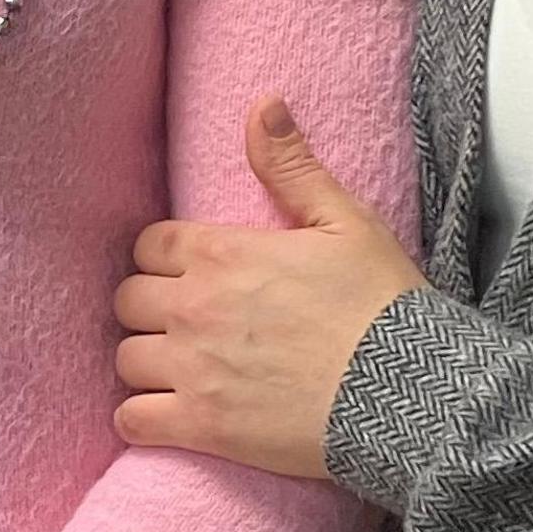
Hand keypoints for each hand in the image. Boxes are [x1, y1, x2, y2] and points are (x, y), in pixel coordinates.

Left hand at [112, 94, 427, 479]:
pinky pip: (132, 419)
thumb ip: (290, 166)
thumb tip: (262, 105)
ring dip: (147, 363)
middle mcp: (193, 306)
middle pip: (127, 300)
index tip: (188, 276)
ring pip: (126, 359)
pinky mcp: (201, 426)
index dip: (163, 260)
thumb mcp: (344, 220)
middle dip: (149, 309)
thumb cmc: (380, 304)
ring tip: (179, 371)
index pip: (147, 245)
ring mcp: (193, 368)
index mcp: (220, 252)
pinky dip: (141, 419)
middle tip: (184, 324)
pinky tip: (165, 416)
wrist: (406, 390)